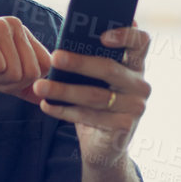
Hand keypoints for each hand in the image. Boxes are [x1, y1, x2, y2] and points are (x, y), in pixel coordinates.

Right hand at [0, 17, 51, 103]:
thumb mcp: (1, 78)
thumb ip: (24, 86)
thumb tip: (47, 99)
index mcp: (23, 34)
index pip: (44, 67)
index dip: (23, 81)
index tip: (1, 73)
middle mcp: (15, 25)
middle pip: (31, 73)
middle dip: (8, 82)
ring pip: (15, 72)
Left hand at [32, 22, 150, 165]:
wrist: (104, 146)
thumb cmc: (96, 105)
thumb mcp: (95, 81)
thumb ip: (89, 61)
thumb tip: (62, 47)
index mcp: (135, 65)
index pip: (140, 42)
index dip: (125, 35)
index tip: (102, 35)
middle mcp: (140, 84)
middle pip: (110, 69)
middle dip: (79, 63)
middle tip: (54, 57)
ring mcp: (136, 106)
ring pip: (96, 95)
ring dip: (64, 90)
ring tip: (40, 86)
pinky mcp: (125, 126)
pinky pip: (90, 116)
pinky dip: (64, 111)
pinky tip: (46, 105)